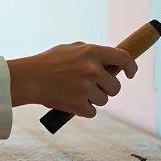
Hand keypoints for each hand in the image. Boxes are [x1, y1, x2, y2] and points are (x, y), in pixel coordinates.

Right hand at [6, 43, 137, 117]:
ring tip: (75, 92)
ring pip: (104, 100)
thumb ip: (92, 54)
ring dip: (93, 99)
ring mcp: (86, 88)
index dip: (131, 67)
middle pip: (115, 87)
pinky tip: (71, 101)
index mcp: (92, 52)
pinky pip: (92, 112)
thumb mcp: (72, 49)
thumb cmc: (49, 62)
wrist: (29, 78)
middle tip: (92, 86)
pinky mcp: (79, 105)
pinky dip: (83, 109)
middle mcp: (92, 70)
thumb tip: (111, 62)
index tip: (130, 74)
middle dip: (107, 88)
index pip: (123, 58)